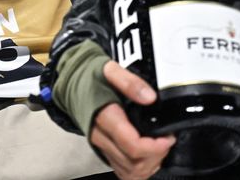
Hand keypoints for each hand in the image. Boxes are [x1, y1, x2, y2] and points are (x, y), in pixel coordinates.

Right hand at [89, 61, 174, 179]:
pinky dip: (139, 169)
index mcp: (105, 117)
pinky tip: (148, 156)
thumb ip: (130, 82)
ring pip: (130, 171)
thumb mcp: (110, 69)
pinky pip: (123, 171)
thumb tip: (150, 97)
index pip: (132, 145)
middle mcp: (101, 137)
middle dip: (156, 155)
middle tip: (165, 139)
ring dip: (149, 164)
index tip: (167, 136)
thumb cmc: (90, 77)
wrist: (71, 82)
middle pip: (134, 163)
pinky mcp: (103, 150)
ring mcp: (102, 146)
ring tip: (158, 146)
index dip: (155, 146)